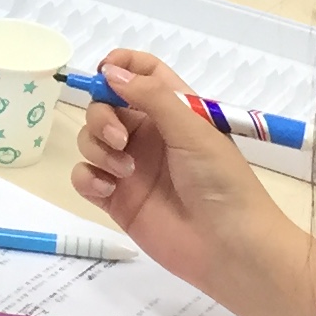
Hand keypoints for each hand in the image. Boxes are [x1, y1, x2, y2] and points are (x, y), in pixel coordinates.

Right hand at [75, 50, 315, 315]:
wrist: (230, 249)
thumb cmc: (221, 182)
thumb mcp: (193, 130)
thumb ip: (150, 97)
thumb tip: (111, 70)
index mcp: (173, 111)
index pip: (141, 73)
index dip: (120, 66)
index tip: (104, 73)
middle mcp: (149, 134)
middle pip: (105, 105)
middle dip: (101, 115)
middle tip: (119, 138)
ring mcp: (130, 167)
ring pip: (91, 139)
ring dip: (97, 148)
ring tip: (125, 172)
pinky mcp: (116, 200)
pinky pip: (85, 176)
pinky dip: (88, 178)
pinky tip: (109, 190)